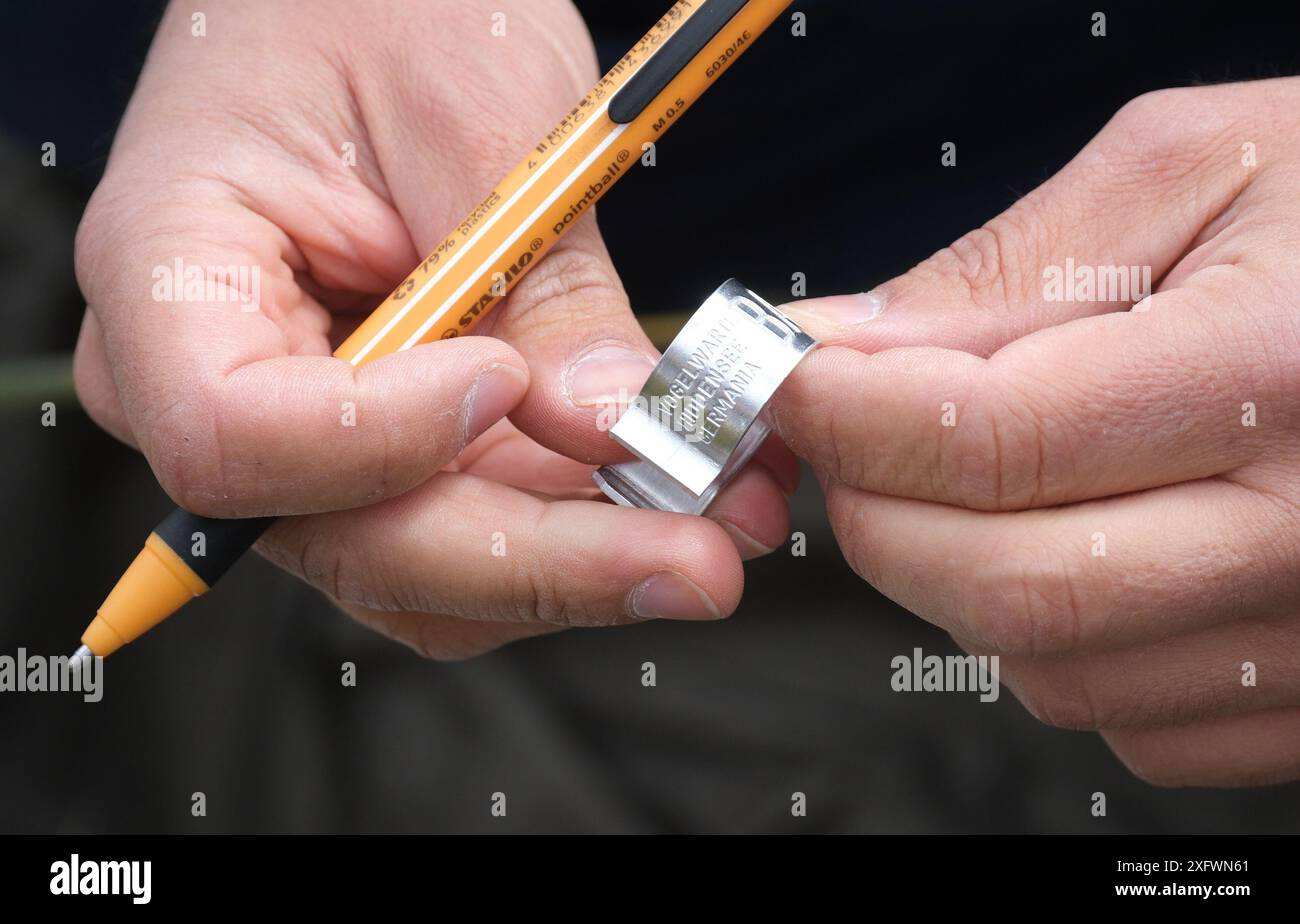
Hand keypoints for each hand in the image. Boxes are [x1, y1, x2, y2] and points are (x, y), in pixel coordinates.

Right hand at [74, 0, 793, 657]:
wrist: (369, 2)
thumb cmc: (383, 7)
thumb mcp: (481, 116)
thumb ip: (539, 287)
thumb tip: (608, 427)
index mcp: (173, 273)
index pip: (231, 435)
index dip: (376, 443)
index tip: (507, 383)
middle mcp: (219, 383)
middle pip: (352, 536)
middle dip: (537, 560)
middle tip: (697, 558)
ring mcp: (307, 431)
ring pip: (425, 560)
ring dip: (579, 563)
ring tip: (723, 526)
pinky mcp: (391, 447)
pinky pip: (470, 525)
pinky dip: (575, 529)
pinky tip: (678, 501)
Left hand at [774, 78, 1299, 785]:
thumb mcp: (1190, 169)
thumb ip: (1005, 267)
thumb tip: (844, 348)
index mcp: (1273, 373)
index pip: (992, 441)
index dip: (852, 418)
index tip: (791, 384)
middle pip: (1002, 586)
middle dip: (877, 512)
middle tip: (851, 439)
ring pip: (1048, 669)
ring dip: (955, 579)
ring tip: (974, 480)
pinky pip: (1127, 722)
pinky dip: (1053, 646)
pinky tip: (1072, 547)